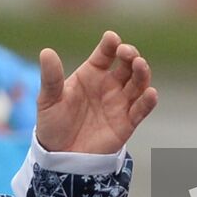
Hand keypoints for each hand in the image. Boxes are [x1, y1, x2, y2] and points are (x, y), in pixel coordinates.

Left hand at [36, 31, 157, 153]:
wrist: (60, 157)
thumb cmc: (53, 124)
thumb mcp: (48, 100)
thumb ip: (50, 77)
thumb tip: (46, 52)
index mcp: (91, 73)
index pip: (105, 53)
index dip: (110, 44)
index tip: (111, 38)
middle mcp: (109, 85)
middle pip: (127, 64)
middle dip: (130, 54)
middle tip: (126, 53)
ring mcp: (120, 103)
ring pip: (138, 83)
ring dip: (142, 72)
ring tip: (140, 64)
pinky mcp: (126, 123)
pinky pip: (141, 110)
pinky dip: (148, 101)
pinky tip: (150, 93)